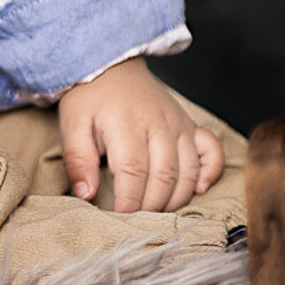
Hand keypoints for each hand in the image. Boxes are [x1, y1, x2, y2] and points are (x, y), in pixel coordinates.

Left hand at [58, 58, 223, 214]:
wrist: (112, 65)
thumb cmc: (90, 97)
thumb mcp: (72, 125)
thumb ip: (78, 160)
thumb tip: (86, 195)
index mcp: (127, 123)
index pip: (133, 171)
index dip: (128, 201)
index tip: (118, 218)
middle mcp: (159, 124)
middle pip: (164, 175)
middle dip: (150, 206)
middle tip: (134, 220)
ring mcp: (179, 124)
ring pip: (188, 170)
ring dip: (175, 198)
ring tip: (156, 212)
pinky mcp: (190, 126)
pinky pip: (212, 151)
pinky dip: (211, 172)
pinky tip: (199, 189)